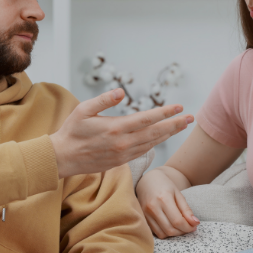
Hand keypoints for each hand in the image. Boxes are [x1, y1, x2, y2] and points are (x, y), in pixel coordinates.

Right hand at [50, 89, 193, 178]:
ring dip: (168, 134)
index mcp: (116, 128)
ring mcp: (123, 154)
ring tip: (181, 126)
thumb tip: (122, 91)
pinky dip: (155, 143)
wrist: (62, 158)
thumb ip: (104, 100)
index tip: (179, 107)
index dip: (165, 113)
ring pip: (152, 143)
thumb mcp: (83, 110)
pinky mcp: (121, 161)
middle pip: (156, 133)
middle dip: (175, 125)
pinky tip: (162, 137)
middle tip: (190, 118)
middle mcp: (123, 143)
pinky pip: (143, 151)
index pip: (147, 119)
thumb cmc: (71, 131)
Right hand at [136, 167, 199, 238]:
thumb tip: (195, 223)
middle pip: (170, 229)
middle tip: (189, 227)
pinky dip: (165, 232)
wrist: (147, 180)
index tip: (194, 226)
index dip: (188, 227)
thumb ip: (186, 209)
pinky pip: (156, 232)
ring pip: (163, 234)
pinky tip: (171, 226)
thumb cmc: (164, 185)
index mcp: (164, 199)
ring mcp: (146, 214)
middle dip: (182, 232)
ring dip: (174, 234)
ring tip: (180, 227)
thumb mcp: (178, 194)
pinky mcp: (143, 218)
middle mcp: (153, 207)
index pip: (177, 221)